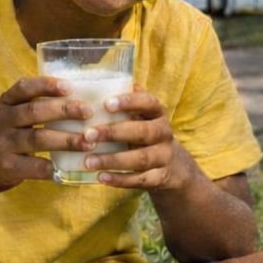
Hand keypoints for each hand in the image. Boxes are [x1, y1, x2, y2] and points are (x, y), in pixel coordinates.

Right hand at [0, 76, 93, 192]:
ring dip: (66, 140)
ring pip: (36, 139)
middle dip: (63, 110)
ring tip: (88, 141)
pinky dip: (52, 166)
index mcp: (7, 103)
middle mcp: (2, 121)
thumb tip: (84, 97)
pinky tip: (70, 165)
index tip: (69, 86)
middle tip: (88, 112)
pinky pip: (32, 166)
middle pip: (33, 112)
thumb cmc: (9, 134)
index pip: (24, 88)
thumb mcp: (14, 114)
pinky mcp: (7, 167)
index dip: (46, 85)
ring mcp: (3, 144)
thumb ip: (38, 105)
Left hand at [81, 83, 204, 192]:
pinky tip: (101, 178)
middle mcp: (164, 133)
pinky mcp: (161, 177)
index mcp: (158, 114)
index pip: (148, 102)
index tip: (106, 104)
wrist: (175, 168)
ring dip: (113, 160)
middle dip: (115, 133)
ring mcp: (164, 156)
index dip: (129, 102)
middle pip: (143, 131)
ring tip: (88, 162)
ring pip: (141, 158)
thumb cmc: (147, 136)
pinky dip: (121, 180)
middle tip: (88, 135)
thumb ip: (128, 103)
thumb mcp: (143, 118)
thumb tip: (103, 81)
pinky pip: (141, 180)